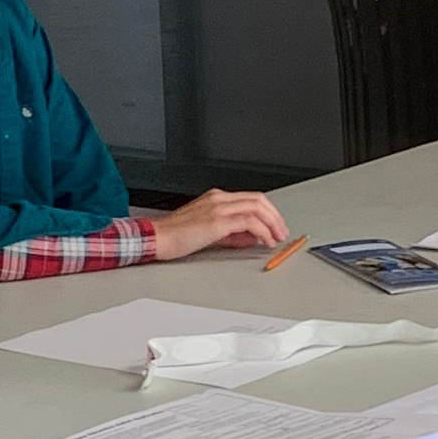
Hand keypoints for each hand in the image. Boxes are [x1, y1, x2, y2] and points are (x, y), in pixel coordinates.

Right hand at [149, 188, 290, 259]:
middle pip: (258, 199)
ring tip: (276, 238)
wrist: (156, 238)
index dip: (268, 211)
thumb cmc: (176, 236)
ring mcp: (217, 208)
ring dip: (272, 223)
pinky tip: (264, 240)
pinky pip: (248, 221)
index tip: (276, 225)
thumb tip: (253, 238)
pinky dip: (262, 231)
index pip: (251, 198)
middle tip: (281, 231)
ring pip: (256, 207)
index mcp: (216, 198)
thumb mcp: (210, 233)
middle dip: (275, 216)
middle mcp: (218, 199)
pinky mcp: (216, 221)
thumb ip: (233, 234)